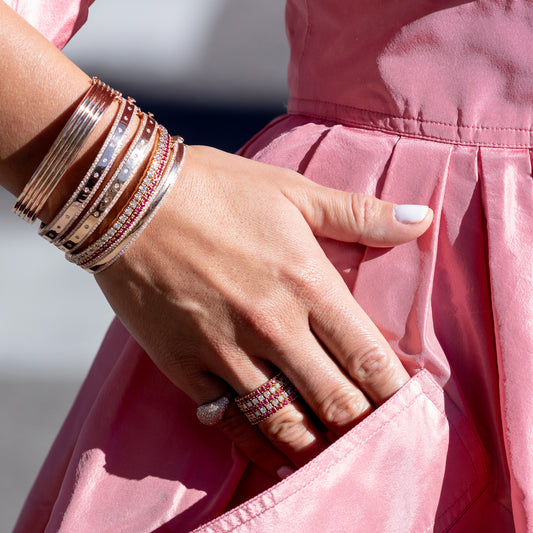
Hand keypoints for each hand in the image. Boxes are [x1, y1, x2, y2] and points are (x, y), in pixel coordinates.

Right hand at [95, 145, 432, 478]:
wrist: (130, 199)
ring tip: (336, 461)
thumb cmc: (215, 190)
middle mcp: (274, 327)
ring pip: (286, 423)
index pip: (369, 357)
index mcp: (308, 284)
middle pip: (335, 402)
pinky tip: (277, 459)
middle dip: (364, 427)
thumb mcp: (292, 191)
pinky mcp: (187, 367)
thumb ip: (359, 213)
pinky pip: (231, 422)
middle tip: (378, 441)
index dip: (396, 392)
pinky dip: (259, 446)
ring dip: (317, 447)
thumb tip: (421, 219)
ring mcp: (227, 352)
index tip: (408, 411)